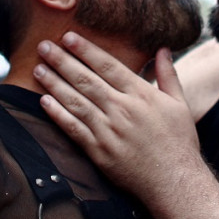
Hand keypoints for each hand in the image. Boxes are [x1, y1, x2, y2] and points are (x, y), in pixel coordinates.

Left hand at [33, 32, 201, 201]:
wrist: (174, 182)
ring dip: (54, 84)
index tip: (68, 37)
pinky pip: (74, 129)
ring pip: (76, 102)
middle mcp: (122, 110)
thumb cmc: (179, 142)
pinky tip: (44, 101)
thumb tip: (163, 48)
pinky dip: (58, 114)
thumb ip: (168, 75)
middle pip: (86, 80)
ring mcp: (108, 131)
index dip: (86, 50)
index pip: (107, 66)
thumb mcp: (180, 104)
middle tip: (43, 46)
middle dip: (62, 61)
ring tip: (38, 69)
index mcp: (141, 95)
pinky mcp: (99, 151)